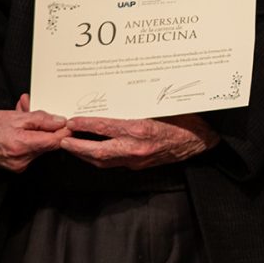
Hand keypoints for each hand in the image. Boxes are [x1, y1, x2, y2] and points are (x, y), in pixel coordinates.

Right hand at [0, 95, 69, 172]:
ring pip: (38, 145)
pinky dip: (28, 136)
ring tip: (25, 113)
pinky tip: (21, 125)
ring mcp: (18, 165)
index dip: (65, 131)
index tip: (71, 124)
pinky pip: (29, 149)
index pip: (55, 142)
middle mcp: (21, 160)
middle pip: (47, 143)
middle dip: (47, 126)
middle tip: (42, 113)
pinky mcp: (14, 165)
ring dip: (36, 129)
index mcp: (22, 146)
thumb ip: (41, 120)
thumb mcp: (16, 117)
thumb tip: (61, 122)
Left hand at [60, 114, 219, 169]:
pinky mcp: (139, 165)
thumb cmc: (185, 120)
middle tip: (62, 141)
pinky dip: (99, 157)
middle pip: (98, 152)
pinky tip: (93, 151)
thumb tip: (116, 97)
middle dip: (77, 147)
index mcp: (141, 130)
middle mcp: (136, 147)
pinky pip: (114, 163)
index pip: (106, 128)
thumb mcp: (162, 106)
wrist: (201, 142)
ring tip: (72, 146)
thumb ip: (138, 105)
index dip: (86, 125)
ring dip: (85, 155)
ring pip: (103, 161)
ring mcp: (137, 159)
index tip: (72, 121)